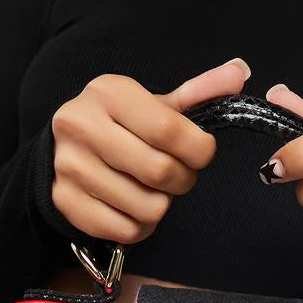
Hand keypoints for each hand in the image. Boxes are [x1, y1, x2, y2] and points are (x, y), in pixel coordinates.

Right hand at [51, 59, 250, 241]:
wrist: (63, 148)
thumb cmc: (120, 125)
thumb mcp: (154, 104)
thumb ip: (198, 92)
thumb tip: (239, 72)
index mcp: (108, 93)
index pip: (168, 129)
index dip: (199, 149)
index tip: (202, 152)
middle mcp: (82, 126)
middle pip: (160, 171)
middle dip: (183, 179)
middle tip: (179, 175)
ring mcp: (70, 166)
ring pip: (147, 207)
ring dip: (162, 204)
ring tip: (151, 189)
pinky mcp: (66, 202)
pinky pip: (127, 230)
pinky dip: (141, 225)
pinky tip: (133, 206)